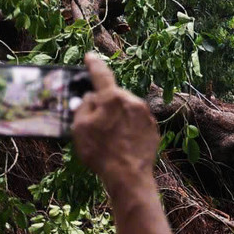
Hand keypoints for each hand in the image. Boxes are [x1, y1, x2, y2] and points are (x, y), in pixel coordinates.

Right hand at [72, 53, 158, 191]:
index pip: (101, 74)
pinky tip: (121, 142)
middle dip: (105, 102)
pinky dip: (127, 126)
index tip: (90, 57)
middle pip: (114, 95)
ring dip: (117, 115)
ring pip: (126, 108)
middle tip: (95, 118)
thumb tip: (91, 98)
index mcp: (112, 98)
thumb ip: (83, 107)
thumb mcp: (80, 128)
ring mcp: (146, 115)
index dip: (94, 65)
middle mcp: (132, 101)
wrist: (129, 176)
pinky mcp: (153, 128)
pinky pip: (136, 121)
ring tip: (108, 136)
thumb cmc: (101, 152)